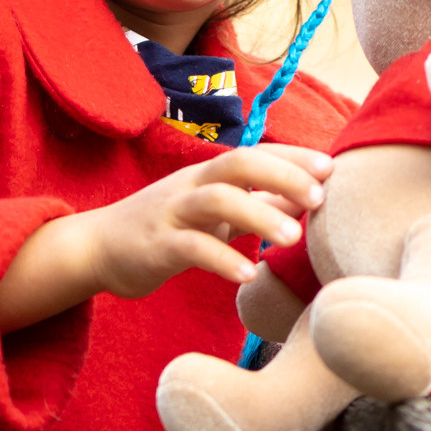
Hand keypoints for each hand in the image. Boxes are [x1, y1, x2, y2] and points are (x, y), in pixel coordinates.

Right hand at [0, 147, 329, 332]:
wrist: (98, 248)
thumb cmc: (167, 229)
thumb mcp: (215, 214)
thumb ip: (258, 205)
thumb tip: (308, 199)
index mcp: (209, 175)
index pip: (257, 154)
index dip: (294, 157)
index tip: (333, 167)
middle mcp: (192, 186)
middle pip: (240, 163)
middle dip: (282, 174)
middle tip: (320, 197)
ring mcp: (172, 213)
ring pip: (217, 201)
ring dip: (258, 216)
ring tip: (292, 239)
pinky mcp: (156, 247)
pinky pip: (191, 248)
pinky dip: (222, 260)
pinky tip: (247, 276)